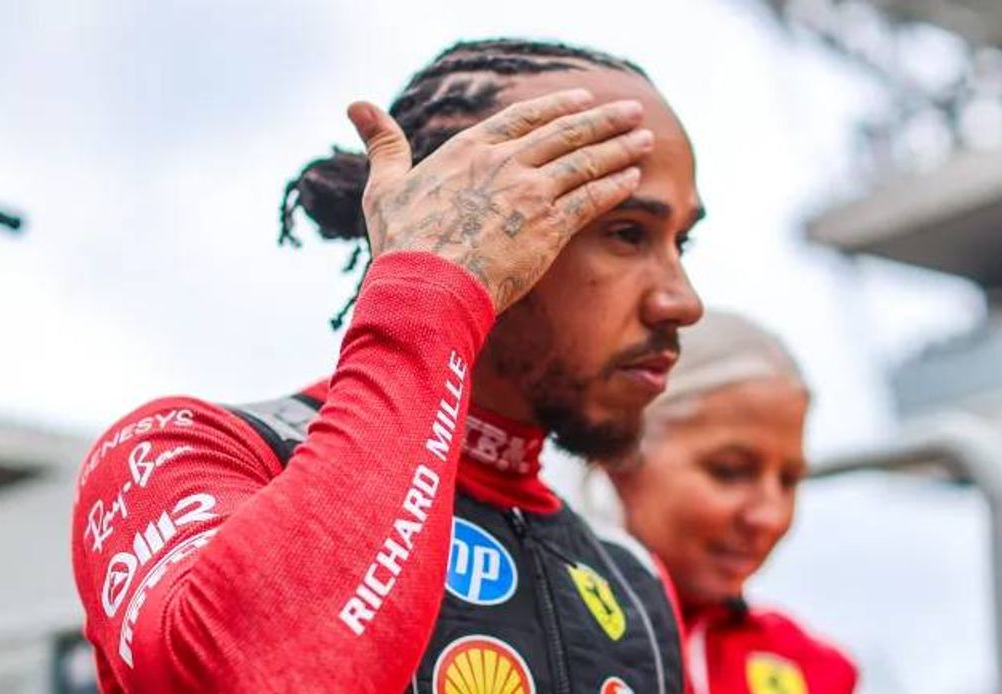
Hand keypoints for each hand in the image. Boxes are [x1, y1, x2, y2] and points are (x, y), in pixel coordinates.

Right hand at [349, 89, 651, 311]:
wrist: (426, 286)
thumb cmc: (402, 243)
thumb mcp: (385, 185)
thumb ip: (383, 144)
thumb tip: (357, 105)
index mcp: (469, 149)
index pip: (523, 118)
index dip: (557, 107)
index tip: (583, 100)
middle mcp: (505, 162)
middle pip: (565, 132)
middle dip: (603, 119)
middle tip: (630, 110)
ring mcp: (530, 191)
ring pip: (585, 160)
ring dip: (619, 147)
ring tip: (644, 138)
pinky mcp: (549, 225)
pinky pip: (591, 198)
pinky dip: (614, 185)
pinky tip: (634, 178)